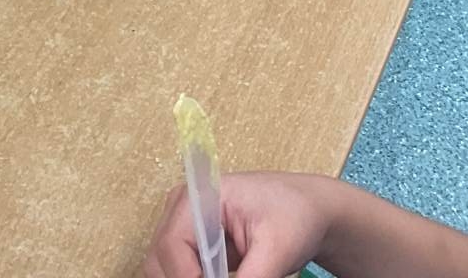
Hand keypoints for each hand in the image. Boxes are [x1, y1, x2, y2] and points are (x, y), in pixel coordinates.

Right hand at [144, 171, 336, 277]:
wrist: (308, 210)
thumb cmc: (294, 217)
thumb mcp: (276, 251)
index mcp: (198, 197)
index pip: (171, 244)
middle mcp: (182, 210)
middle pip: (158, 259)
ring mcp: (185, 227)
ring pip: (163, 269)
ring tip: (229, 276)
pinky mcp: (194, 245)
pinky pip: (180, 272)